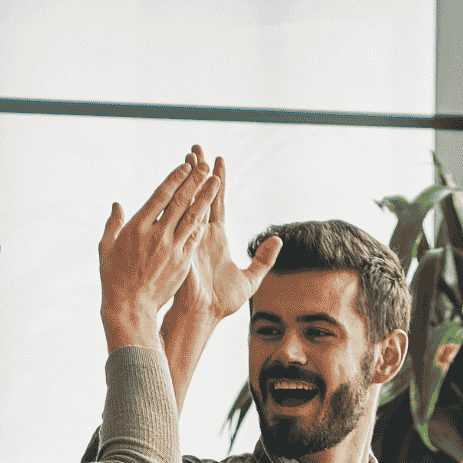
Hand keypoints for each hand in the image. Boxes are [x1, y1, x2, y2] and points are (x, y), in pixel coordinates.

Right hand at [99, 156, 218, 349]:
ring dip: (205, 197)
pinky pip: (194, 238)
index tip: (185, 165)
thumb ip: (113, 224)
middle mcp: (157, 234)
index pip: (161, 195)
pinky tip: (210, 211)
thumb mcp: (107, 247)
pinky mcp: (182, 262)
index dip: (175, 179)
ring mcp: (172, 248)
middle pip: (180, 202)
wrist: (130, 306)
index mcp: (137, 226)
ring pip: (192, 217)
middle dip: (194, 181)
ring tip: (215, 182)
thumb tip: (118, 205)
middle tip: (206, 166)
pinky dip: (202, 222)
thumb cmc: (113, 276)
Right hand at [170, 149, 281, 325]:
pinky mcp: (184, 242)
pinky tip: (183, 177)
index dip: (217, 181)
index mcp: (215, 238)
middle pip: (200, 193)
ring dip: (190, 175)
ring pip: (191, 198)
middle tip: (195, 147)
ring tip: (190, 153)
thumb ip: (264, 259)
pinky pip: (185, 215)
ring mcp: (190, 235)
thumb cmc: (223, 301)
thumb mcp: (251, 279)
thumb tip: (278, 240)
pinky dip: (185, 196)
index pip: (216, 202)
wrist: (203, 315)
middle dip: (198, 170)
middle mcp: (202, 232)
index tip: (217, 159)